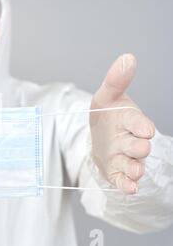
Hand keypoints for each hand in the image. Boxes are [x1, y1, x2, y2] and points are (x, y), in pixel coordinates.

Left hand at [90, 54, 155, 193]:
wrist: (99, 136)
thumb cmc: (107, 115)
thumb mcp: (106, 96)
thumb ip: (116, 80)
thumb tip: (127, 57)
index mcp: (130, 120)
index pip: (139, 123)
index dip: (141, 126)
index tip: (145, 129)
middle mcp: (131, 140)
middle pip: (139, 146)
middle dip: (139, 147)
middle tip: (140, 147)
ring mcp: (125, 157)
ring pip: (134, 165)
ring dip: (135, 168)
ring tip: (135, 171)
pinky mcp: (117, 172)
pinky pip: (124, 180)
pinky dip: (126, 184)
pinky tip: (128, 188)